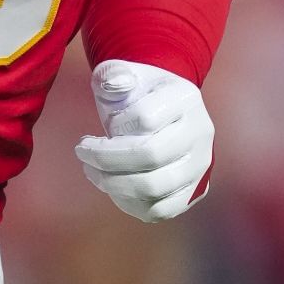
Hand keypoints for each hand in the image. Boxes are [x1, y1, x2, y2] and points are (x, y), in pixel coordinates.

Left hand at [73, 59, 214, 222]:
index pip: (145, 118)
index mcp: (186, 99)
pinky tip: (111, 187)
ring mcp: (201, 165)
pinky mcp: (194, 191)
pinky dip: (130, 204)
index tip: (105, 122)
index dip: (115, 124)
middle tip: (82, 152)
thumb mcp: (123, 73)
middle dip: (105, 158)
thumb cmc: (138, 92)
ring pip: (154, 188)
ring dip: (113, 184)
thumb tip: (115, 87)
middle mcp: (201, 133)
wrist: (164, 109)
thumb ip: (113, 75)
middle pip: (150, 156)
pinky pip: (161, 211)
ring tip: (92, 171)